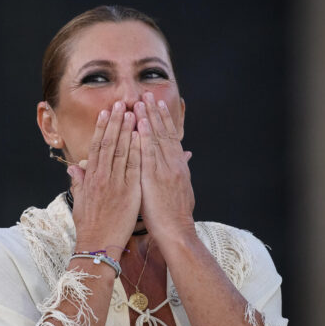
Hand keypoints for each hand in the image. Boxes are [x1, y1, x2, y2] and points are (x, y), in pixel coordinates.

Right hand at [67, 101, 141, 258]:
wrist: (98, 245)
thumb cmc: (89, 225)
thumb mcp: (80, 201)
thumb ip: (79, 181)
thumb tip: (74, 166)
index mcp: (91, 178)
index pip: (96, 146)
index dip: (102, 128)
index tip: (106, 113)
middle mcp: (102, 177)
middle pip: (109, 144)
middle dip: (116, 122)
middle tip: (121, 103)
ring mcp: (115, 184)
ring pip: (121, 151)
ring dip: (127, 131)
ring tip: (132, 113)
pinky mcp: (129, 193)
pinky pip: (134, 168)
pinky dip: (137, 151)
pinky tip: (142, 137)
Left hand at [134, 92, 194, 237]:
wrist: (176, 231)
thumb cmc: (175, 214)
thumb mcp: (182, 187)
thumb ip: (181, 169)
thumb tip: (186, 155)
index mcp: (178, 166)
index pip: (170, 137)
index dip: (163, 119)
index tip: (156, 104)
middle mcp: (173, 164)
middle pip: (164, 133)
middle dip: (155, 112)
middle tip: (147, 94)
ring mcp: (164, 170)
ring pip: (156, 139)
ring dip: (148, 119)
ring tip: (141, 102)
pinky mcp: (155, 179)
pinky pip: (148, 154)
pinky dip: (143, 138)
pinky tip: (138, 125)